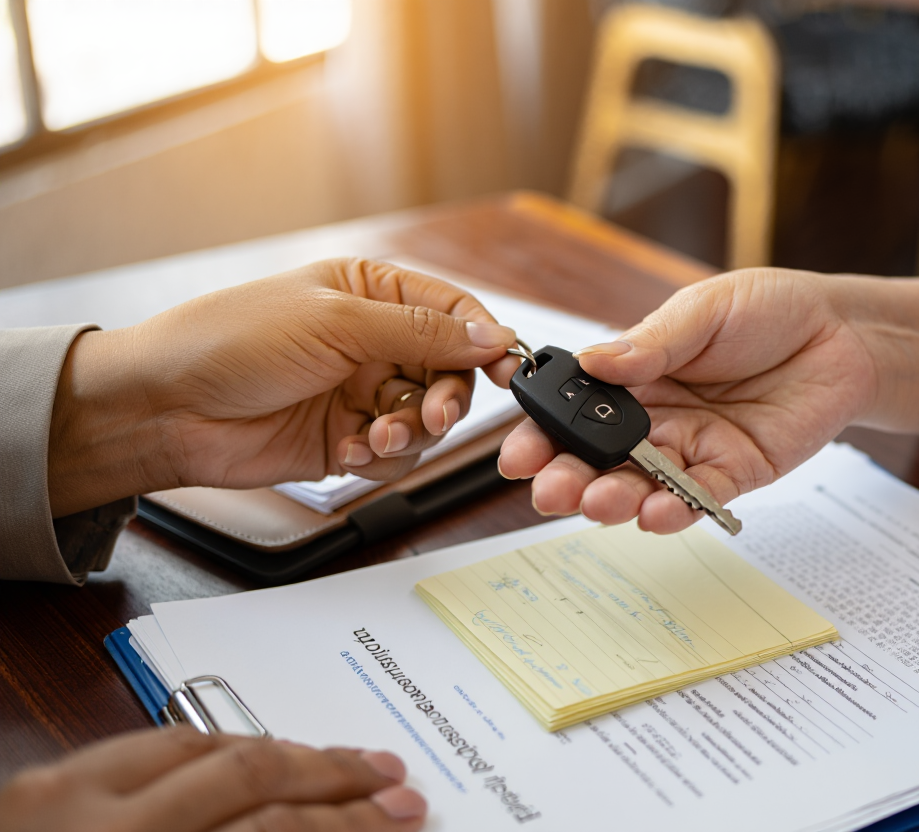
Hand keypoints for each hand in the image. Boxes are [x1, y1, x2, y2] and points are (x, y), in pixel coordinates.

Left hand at [0, 727, 426, 831]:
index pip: (268, 831)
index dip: (346, 825)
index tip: (399, 822)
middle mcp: (101, 824)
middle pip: (247, 776)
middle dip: (336, 778)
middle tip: (398, 786)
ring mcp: (63, 792)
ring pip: (203, 741)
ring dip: (284, 749)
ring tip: (345, 761)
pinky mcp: (42, 778)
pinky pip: (152, 741)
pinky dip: (218, 743)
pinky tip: (256, 753)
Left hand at [48, 258, 518, 515]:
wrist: (165, 409)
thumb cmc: (230, 341)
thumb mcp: (336, 322)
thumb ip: (421, 331)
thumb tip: (492, 333)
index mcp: (372, 292)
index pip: (454, 311)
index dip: (486, 339)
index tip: (507, 368)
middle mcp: (373, 341)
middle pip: (450, 372)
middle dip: (447, 398)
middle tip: (433, 415)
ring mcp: (360, 392)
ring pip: (427, 418)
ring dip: (410, 432)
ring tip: (374, 435)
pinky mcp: (347, 439)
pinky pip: (395, 454)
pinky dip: (380, 457)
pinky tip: (347, 451)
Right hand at [498, 269, 876, 532]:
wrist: (841, 332)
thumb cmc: (768, 310)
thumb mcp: (703, 311)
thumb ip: (652, 343)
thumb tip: (595, 362)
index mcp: (635, 377)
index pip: (576, 413)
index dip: (544, 436)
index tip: (519, 455)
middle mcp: (656, 419)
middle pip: (600, 459)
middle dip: (569, 479)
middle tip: (550, 491)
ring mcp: (692, 448)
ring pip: (642, 484)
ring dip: (615, 499)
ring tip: (598, 504)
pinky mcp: (734, 472)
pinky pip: (698, 498)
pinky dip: (675, 509)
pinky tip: (655, 513)